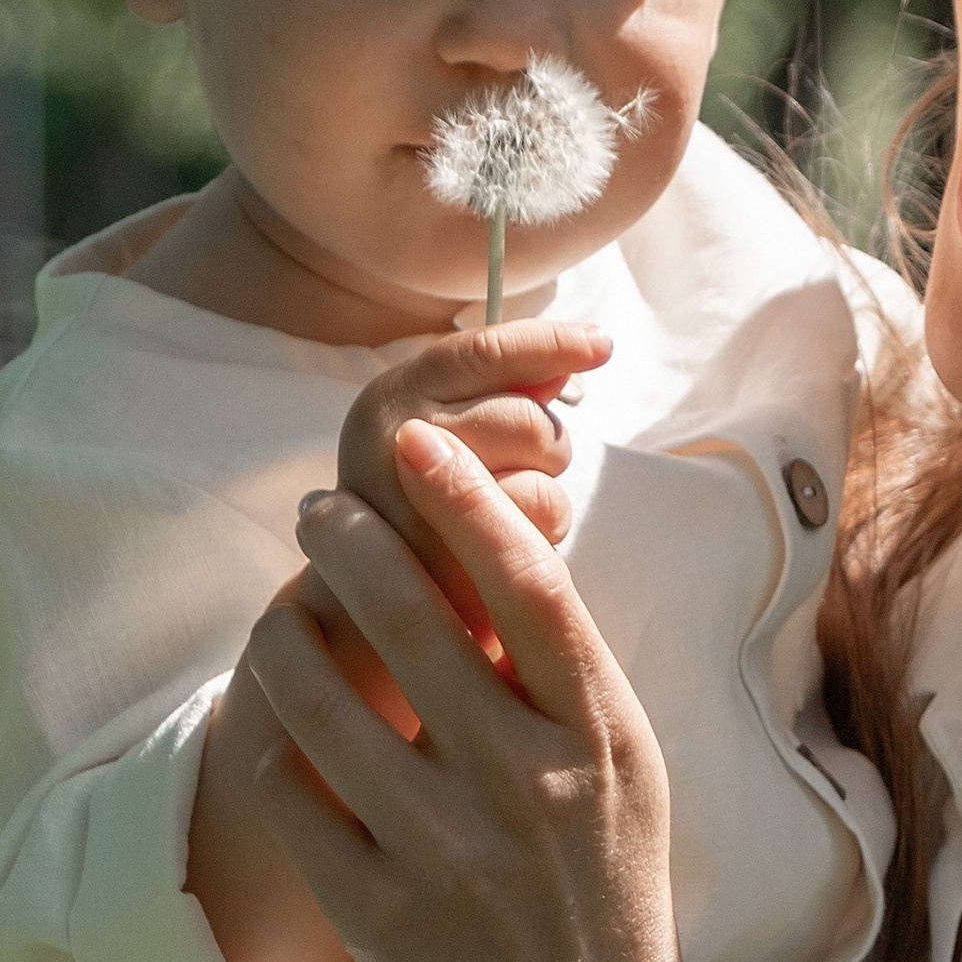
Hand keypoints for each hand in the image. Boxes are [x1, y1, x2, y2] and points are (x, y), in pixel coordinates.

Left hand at [240, 421, 690, 961]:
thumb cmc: (606, 883)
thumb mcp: (628, 765)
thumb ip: (565, 668)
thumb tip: (499, 535)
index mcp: (599, 738)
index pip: (529, 585)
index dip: (466, 500)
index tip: (416, 444)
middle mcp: (526, 787)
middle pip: (412, 619)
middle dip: (347, 541)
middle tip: (318, 510)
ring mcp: (444, 853)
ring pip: (322, 699)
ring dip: (285, 633)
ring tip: (281, 611)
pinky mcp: (376, 914)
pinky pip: (287, 795)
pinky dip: (272, 744)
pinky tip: (277, 725)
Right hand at [330, 315, 611, 651]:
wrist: (359, 618)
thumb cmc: (421, 518)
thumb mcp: (447, 442)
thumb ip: (505, 394)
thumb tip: (581, 353)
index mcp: (390, 401)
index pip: (484, 353)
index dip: (551, 343)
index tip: (603, 343)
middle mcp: (390, 442)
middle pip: (526, 417)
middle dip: (545, 446)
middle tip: (516, 474)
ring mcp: (414, 508)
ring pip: (538, 477)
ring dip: (545, 499)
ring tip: (504, 522)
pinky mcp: (445, 566)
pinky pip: (535, 532)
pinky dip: (540, 543)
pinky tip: (503, 560)